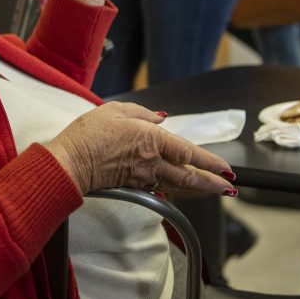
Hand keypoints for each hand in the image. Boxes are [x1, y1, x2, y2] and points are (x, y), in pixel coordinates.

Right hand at [43, 101, 236, 195]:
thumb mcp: (116, 110)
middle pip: (189, 177)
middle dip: (213, 183)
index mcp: (152, 140)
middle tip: (229, 187)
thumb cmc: (89, 134)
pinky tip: (177, 185)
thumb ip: (143, 113)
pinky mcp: (133, 185)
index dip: (211, 162)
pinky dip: (171, 186)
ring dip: (196, 187)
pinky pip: (158, 186)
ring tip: (212, 188)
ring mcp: (143, 177)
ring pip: (177, 184)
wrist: (70, 161)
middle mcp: (152, 162)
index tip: (227, 168)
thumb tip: (159, 118)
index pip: (190, 153)